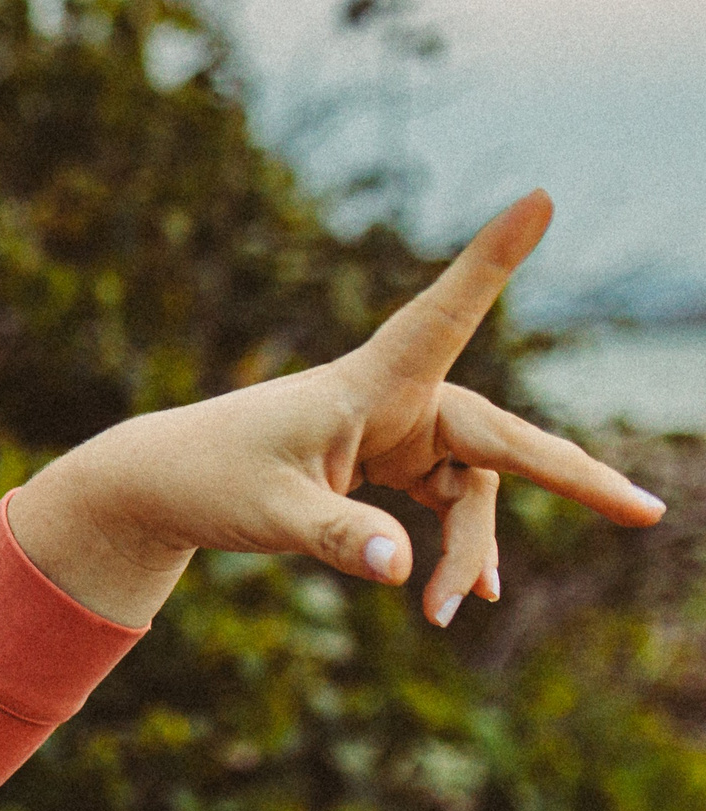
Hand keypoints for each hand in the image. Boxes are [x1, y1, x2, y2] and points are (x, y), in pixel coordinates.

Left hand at [11, 192, 665, 627]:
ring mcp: (394, 431)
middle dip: (571, 479)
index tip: (539, 197)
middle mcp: (392, 398)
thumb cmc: (209, 481)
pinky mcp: (386, 463)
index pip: (443, 312)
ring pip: (471, 489)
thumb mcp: (270, 515)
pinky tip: (463, 598)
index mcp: (367, 382)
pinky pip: (447, 503)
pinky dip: (453, 549)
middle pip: (499, 440)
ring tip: (442, 612)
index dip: (493, 262)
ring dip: (466, 549)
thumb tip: (402, 572)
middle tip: (648, 513)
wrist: (161, 486)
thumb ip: (339, 539)